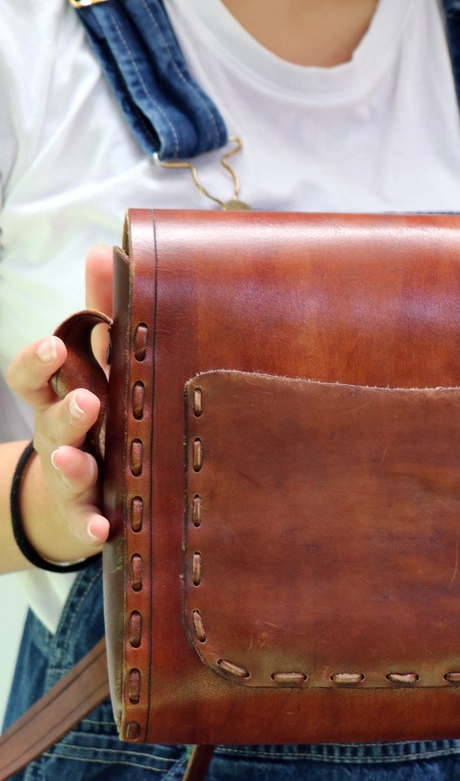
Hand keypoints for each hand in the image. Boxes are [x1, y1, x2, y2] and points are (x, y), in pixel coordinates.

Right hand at [5, 247, 113, 565]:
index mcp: (57, 394)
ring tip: (76, 458)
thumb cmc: (94, 414)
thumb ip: (102, 313)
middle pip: (50, 420)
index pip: (31, 375)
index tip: (56, 346)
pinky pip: (84, 521)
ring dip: (69, 461)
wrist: (75, 495)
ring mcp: (70, 474)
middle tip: (86, 399)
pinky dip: (91, 525)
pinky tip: (104, 529)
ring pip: (65, 467)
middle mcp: (58, 433)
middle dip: (64, 409)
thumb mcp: (96, 366)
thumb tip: (107, 251)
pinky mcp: (85, 512)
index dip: (37, 362)